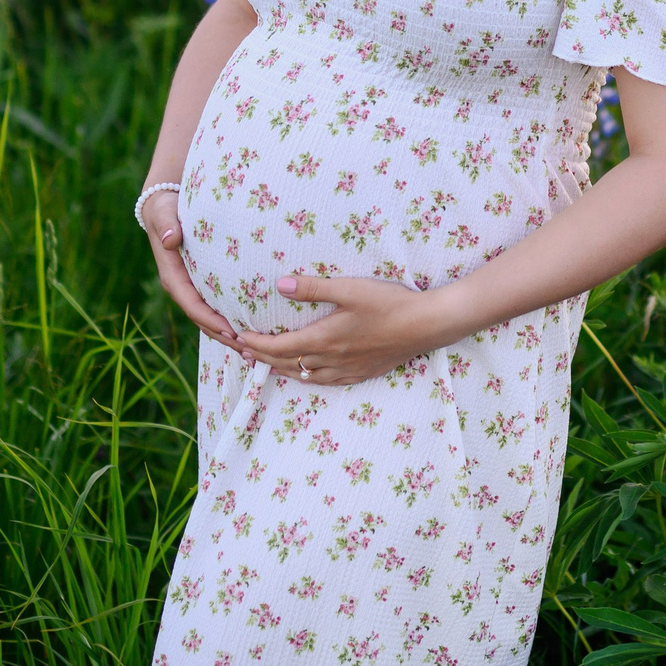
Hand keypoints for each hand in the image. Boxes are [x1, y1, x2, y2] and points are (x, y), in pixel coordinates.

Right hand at [141, 188, 241, 350]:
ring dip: (231, 335)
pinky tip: (253, 330)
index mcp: (173, 277)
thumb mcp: (163, 213)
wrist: (163, 205)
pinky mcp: (204, 285)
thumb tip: (171, 239)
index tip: (232, 332)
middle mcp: (182, 287)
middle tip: (250, 350)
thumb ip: (166, 225)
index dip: (211, 321)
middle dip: (225, 337)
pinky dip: (232, 321)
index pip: (192, 305)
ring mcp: (193, 288)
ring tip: (255, 350)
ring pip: (211, 319)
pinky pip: (218, 307)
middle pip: (204, 320)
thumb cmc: (165, 208)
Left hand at [235, 273, 456, 385]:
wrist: (427, 325)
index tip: (238, 337)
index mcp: (324, 340)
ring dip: (281, 370)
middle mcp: (331, 360)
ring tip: (265, 363)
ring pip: (305, 377)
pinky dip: (307, 377)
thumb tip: (279, 284)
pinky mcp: (362, 373)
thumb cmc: (390, 303)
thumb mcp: (349, 288)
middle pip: (287, 364)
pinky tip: (308, 373)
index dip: (256, 344)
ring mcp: (348, 370)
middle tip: (242, 351)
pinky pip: (326, 382)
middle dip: (262, 358)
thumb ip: (313, 287)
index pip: (279, 347)